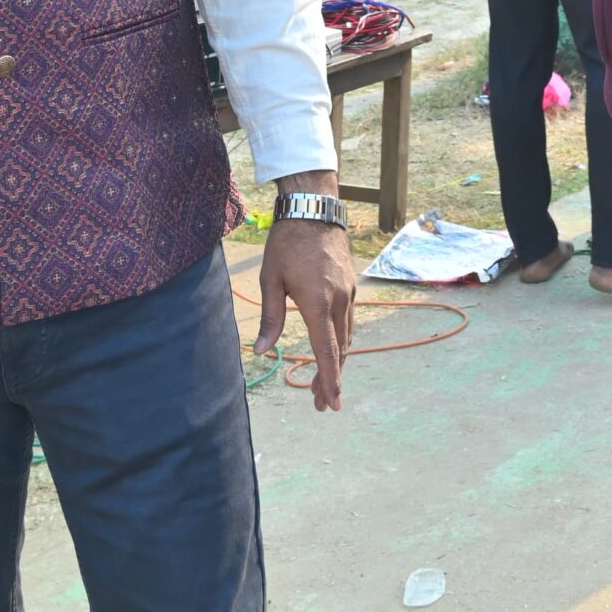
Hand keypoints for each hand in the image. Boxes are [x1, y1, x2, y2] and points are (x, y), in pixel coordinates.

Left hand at [256, 197, 354, 412]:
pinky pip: (348, 320)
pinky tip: (331, 347)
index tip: (332, 403)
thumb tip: (261, 350)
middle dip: (330, 378)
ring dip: (336, 361)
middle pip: (339, 350)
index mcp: (317, 302)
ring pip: (346, 336)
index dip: (329, 380)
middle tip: (320, 403)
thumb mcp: (271, 279)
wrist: (314, 208)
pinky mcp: (350, 284)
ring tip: (322, 382)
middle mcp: (338, 300)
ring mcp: (348, 292)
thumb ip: (270, 317)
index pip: (327, 350)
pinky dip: (341, 341)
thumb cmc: (288, 243)